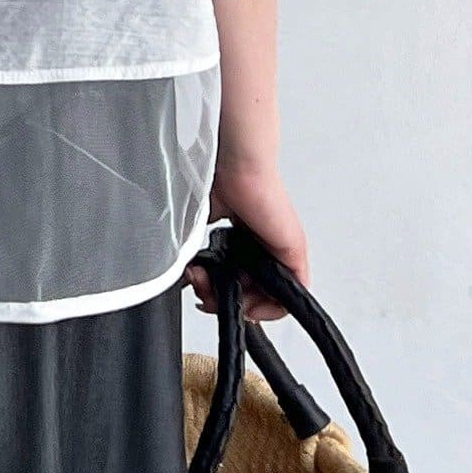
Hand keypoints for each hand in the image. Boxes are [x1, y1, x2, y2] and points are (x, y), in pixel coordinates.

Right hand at [184, 162, 309, 323]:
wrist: (237, 164)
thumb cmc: (220, 180)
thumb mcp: (198, 222)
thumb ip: (192, 246)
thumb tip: (179, 267)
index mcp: (242, 237)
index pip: (235, 276)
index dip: (218, 289)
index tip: (200, 289)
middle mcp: (261, 244)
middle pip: (249, 289)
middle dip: (223, 299)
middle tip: (205, 295)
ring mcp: (277, 249)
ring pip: (267, 295)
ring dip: (242, 305)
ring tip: (220, 297)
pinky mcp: (292, 252)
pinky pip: (292, 293)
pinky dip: (272, 308)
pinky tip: (250, 306)